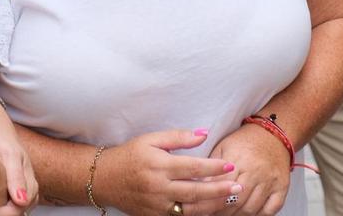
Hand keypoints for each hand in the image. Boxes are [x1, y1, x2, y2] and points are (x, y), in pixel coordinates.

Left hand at [0, 101, 37, 214]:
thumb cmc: (2, 140)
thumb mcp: (9, 155)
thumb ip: (17, 178)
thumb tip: (21, 201)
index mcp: (31, 185)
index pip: (16, 211)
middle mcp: (28, 194)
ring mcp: (20, 196)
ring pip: (8, 215)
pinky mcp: (11, 196)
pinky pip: (3, 211)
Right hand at [96, 128, 242, 215]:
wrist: (103, 179)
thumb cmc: (130, 155)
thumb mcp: (151, 139)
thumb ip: (178, 137)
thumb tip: (203, 133)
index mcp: (159, 166)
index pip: (192, 168)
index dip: (213, 168)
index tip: (230, 165)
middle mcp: (158, 188)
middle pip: (195, 192)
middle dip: (219, 190)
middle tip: (238, 187)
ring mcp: (156, 206)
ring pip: (190, 210)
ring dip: (212, 206)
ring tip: (230, 200)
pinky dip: (196, 215)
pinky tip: (210, 210)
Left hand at [192, 124, 290, 215]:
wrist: (272, 134)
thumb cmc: (245, 141)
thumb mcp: (223, 147)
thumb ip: (211, 167)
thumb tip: (199, 186)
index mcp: (239, 159)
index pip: (221, 186)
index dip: (210, 199)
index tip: (202, 206)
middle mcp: (256, 171)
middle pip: (236, 201)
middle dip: (222, 211)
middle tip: (213, 214)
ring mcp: (270, 181)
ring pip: (251, 209)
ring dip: (237, 215)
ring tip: (227, 214)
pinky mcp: (282, 188)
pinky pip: (269, 210)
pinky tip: (247, 213)